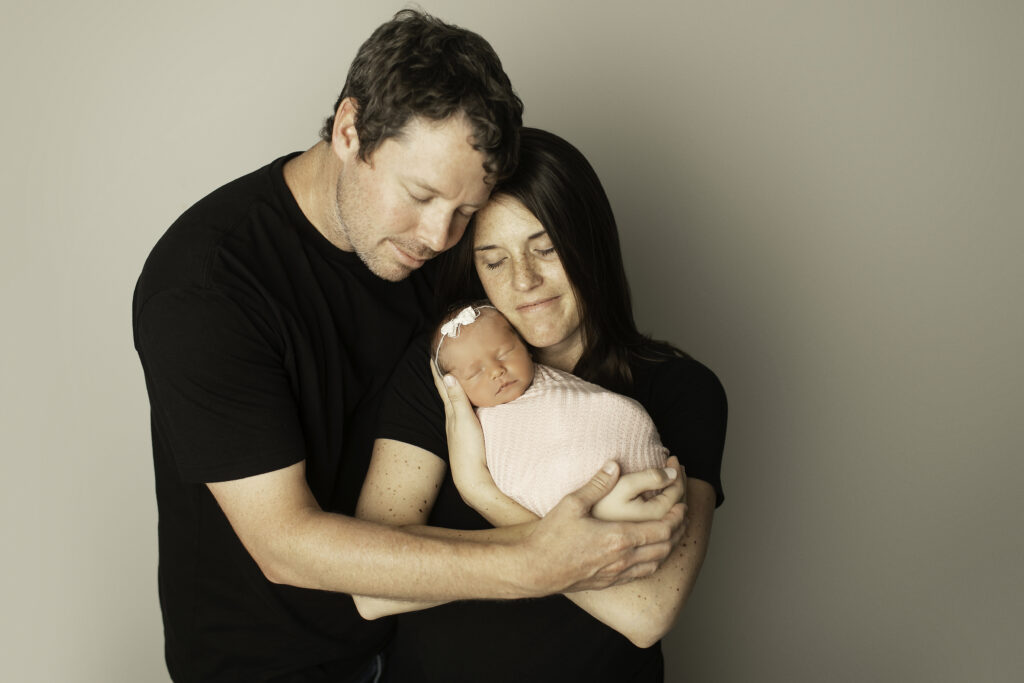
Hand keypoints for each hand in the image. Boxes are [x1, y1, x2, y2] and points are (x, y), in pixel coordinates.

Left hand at [430, 361, 490, 503]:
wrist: (472, 477)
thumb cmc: (468, 449)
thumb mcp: (464, 421)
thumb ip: (457, 399)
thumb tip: (446, 375)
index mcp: (451, 411)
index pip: (442, 385)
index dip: (437, 368)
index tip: (434, 351)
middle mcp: (453, 417)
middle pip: (448, 389)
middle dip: (446, 372)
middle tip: (447, 354)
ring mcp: (460, 425)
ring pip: (457, 399)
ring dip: (457, 384)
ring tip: (459, 371)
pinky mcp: (470, 432)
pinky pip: (467, 408)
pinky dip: (466, 398)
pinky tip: (472, 399)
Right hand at [523, 461, 685, 594]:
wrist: (535, 570)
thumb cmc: (551, 537)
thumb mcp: (572, 503)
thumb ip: (597, 483)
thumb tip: (614, 464)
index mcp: (619, 537)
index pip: (662, 529)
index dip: (677, 518)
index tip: (682, 505)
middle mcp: (623, 558)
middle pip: (665, 547)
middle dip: (678, 531)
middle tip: (683, 516)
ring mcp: (617, 573)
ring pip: (656, 563)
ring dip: (668, 548)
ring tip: (672, 534)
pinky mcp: (609, 582)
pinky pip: (641, 574)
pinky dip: (654, 562)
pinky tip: (650, 555)